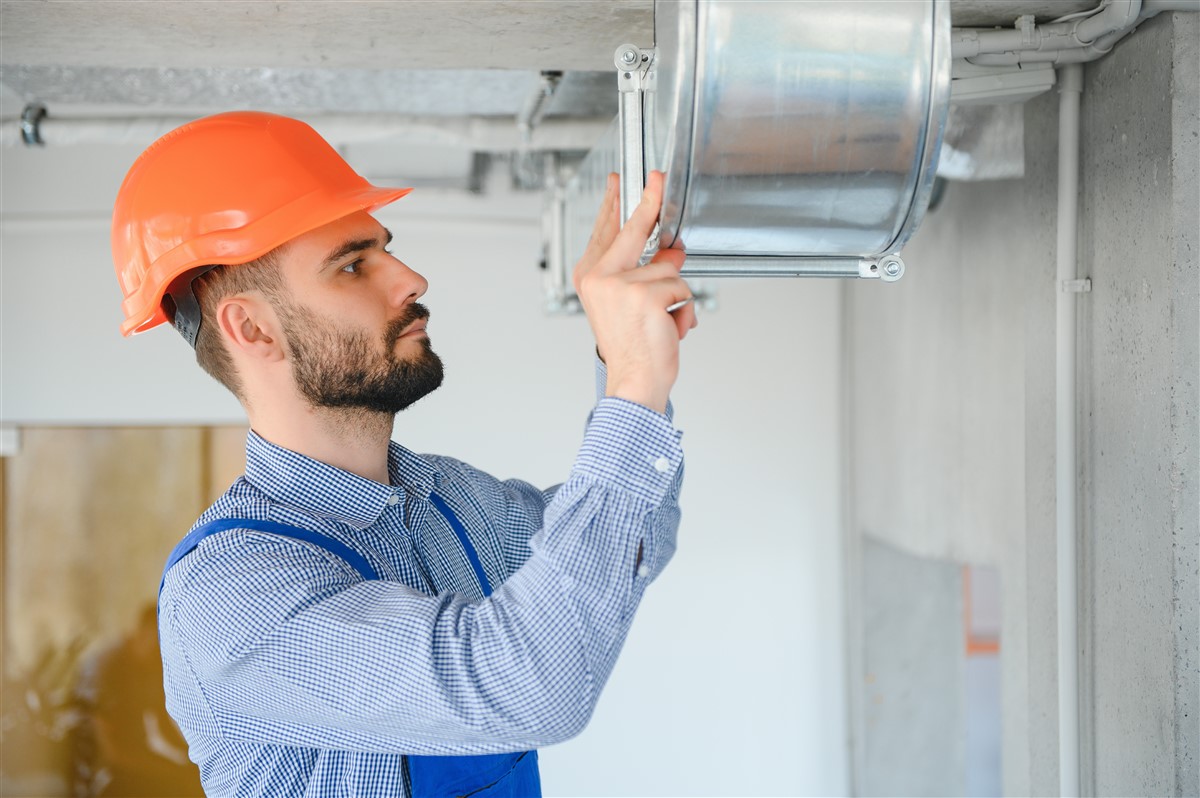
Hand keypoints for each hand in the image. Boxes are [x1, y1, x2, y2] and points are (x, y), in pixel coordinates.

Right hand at [573, 171, 696, 412]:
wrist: (634, 381)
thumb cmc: (631, 347)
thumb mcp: (633, 303)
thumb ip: (646, 272)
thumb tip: (674, 251)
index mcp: (590, 277)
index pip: (605, 230)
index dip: (615, 202)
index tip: (621, 180)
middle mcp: (600, 278)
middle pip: (633, 229)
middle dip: (650, 202)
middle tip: (659, 178)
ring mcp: (621, 286)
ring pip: (669, 268)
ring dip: (676, 295)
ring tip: (662, 321)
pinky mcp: (646, 296)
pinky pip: (682, 289)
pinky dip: (684, 310)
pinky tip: (669, 328)